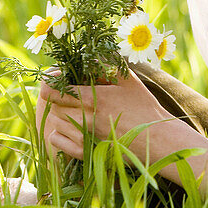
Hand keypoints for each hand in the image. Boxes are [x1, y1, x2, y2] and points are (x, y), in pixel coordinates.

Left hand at [37, 70, 174, 160]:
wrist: (156, 139)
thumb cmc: (143, 106)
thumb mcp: (128, 79)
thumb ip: (105, 64)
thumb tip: (86, 55)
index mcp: (94, 97)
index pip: (54, 89)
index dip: (51, 81)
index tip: (58, 77)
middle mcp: (86, 118)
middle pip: (52, 104)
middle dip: (57, 96)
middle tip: (68, 92)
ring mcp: (84, 137)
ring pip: (54, 122)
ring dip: (59, 113)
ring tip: (74, 108)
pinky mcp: (84, 153)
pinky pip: (56, 141)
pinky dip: (57, 132)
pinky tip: (69, 126)